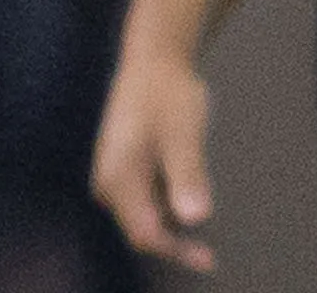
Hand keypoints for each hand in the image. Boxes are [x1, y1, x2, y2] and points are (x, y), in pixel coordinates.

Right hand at [90, 49, 216, 270]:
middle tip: (207, 255)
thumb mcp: (183, 132)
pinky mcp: (123, 164)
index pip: (144, 232)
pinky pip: (144, 197)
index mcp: (118, 178)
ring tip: (200, 234)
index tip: (206, 260)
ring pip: (143, 213)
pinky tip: (185, 200)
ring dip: (170, 225)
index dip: (175, 251)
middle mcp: (109, 181)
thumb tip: (195, 217)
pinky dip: (165, 205)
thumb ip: (187, 174)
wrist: (154, 57)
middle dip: (173, 243)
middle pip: (141, 227)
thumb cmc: (168, 92)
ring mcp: (114, 172)